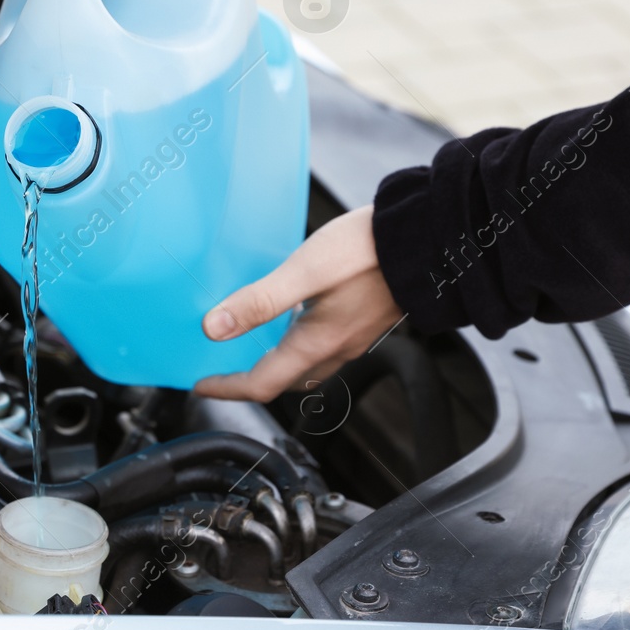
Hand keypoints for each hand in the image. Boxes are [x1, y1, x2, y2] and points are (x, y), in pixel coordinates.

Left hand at [195, 207, 402, 401]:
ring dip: (277, 362)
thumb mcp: (304, 272)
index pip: (262, 384)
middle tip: (223, 368)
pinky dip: (299, 341)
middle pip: (285, 380)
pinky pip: (325, 344)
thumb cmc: (369, 252)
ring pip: (307, 365)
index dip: (228, 389)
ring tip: (253, 342)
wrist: (428, 240)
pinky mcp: (365, 319)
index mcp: (317, 344)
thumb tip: (213, 328)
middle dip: (251, 380)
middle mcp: (336, 348)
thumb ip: (259, 301)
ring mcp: (354, 336)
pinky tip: (295, 313)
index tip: (202, 385)